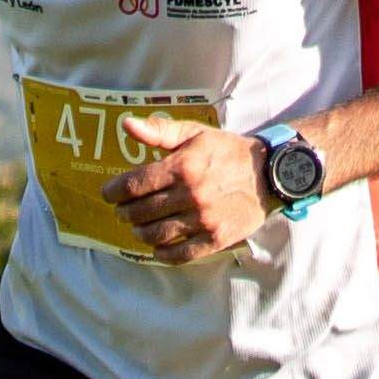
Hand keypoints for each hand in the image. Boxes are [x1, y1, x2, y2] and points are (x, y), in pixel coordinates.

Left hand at [102, 120, 280, 264]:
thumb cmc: (227, 150)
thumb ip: (159, 131)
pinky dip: (163, 254)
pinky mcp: (217, 238)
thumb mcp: (194, 133)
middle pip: (141, 212)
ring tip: (138, 227)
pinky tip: (157, 247)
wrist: (270, 172)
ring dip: (140, 233)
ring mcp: (204, 219)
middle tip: (122, 211)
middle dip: (124, 213)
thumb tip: (125, 124)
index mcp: (183, 167)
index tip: (109, 194)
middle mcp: (192, 194)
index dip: (114, 192)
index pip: (135, 185)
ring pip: (156, 235)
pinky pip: (181, 254)